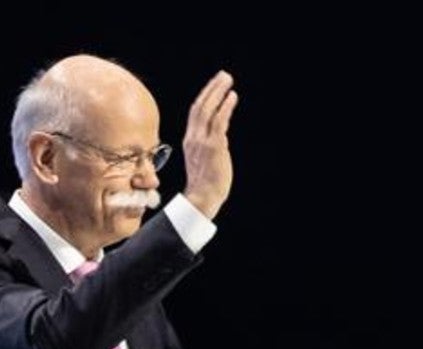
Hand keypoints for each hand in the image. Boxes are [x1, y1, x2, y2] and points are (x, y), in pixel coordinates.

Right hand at [182, 71, 237, 219]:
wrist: (203, 198)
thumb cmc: (206, 184)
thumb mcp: (204, 160)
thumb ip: (210, 146)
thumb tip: (220, 139)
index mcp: (190, 140)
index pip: (195, 113)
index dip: (205, 96)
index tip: (215, 86)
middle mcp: (193, 138)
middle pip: (199, 106)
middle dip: (212, 88)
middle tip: (223, 75)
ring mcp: (202, 141)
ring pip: (207, 109)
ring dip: (218, 92)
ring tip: (228, 80)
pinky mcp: (213, 146)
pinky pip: (218, 121)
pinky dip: (225, 106)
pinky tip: (232, 96)